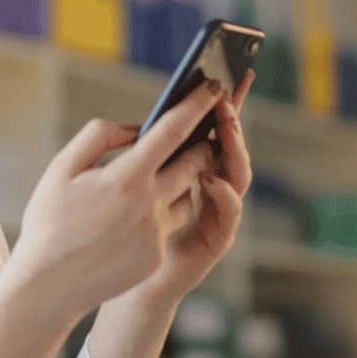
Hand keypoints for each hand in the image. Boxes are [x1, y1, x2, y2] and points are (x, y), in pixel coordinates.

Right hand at [7, 75, 230, 324]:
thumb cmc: (49, 221)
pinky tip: (135, 215)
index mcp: (126, 177)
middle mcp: (149, 204)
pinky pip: (171, 224)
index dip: (195, 105)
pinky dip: (161, 212)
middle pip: (194, 163)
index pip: (173, 131)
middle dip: (198, 145)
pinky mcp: (157, 256)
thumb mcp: (62, 168)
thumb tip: (134, 129)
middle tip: (194, 135)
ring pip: (186, 195)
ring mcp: (156, 233)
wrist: (47, 285)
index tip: (212, 87)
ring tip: (158, 176)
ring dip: (180, 181)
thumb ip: (99, 136)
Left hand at [122, 69, 255, 307]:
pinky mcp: (217, 238)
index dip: (221, 104)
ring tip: (223, 128)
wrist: (121, 284)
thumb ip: (137, 157)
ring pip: (237, 174)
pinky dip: (223, 193)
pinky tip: (209, 177)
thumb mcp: (125, 186)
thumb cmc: (119, 233)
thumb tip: (143, 125)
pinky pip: (229, 212)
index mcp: (192, 171)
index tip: (227, 73)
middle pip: (231, 146)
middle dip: (232, 120)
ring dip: (233, 149)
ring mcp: (218, 212)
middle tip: (225, 94)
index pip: (212, 131)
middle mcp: (212, 188)